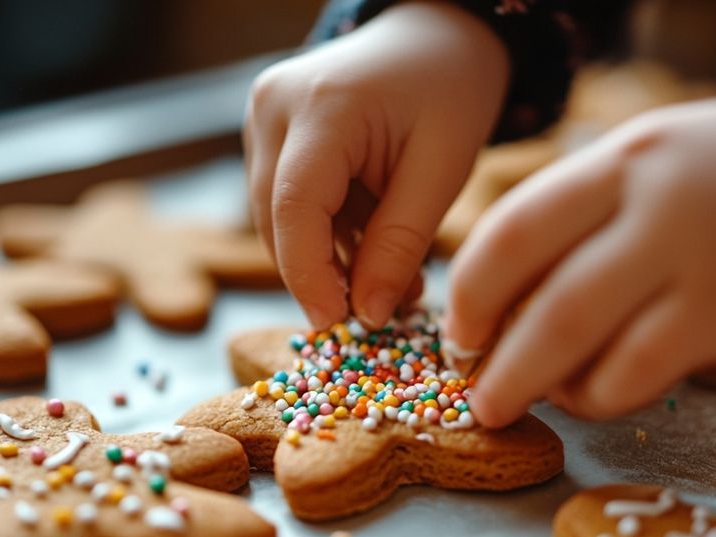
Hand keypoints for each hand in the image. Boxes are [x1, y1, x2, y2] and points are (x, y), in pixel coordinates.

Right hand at [245, 1, 509, 328]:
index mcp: (322, 105)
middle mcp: (275, 107)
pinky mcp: (269, 134)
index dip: (309, 276)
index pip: (295, 208)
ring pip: (279, 219)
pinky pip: (288, 203)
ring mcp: (264, 118)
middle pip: (278, 219)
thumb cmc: (451, 87)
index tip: (337, 325)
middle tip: (381, 313)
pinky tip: (374, 247)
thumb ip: (401, 243)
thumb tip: (366, 316)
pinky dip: (328, 235)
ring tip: (393, 280)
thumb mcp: (443, 168)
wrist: (437, 32)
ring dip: (329, 259)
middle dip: (323, 276)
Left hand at [444, 88, 715, 425]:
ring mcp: (687, 256)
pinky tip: (590, 399)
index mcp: (627, 156)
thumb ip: (609, 208)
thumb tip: (532, 284)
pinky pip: (632, 370)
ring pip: (568, 331)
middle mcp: (646, 199)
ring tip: (506, 406)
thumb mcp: (681, 162)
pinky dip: (595, 395)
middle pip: (527, 282)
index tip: (460, 326)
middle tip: (469, 383)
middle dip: (483, 343)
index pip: (514, 223)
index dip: (473, 286)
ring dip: (525, 380)